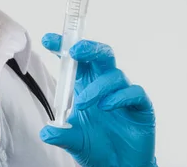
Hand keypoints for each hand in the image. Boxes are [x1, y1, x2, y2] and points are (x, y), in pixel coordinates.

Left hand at [39, 34, 156, 166]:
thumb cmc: (96, 148)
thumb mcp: (73, 141)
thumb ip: (61, 134)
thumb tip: (46, 132)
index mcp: (85, 85)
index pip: (75, 60)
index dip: (64, 47)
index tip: (48, 40)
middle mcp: (104, 84)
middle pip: (100, 55)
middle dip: (88, 48)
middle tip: (75, 51)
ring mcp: (123, 93)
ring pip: (114, 75)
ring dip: (97, 87)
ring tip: (83, 103)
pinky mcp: (141, 106)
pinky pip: (133, 92)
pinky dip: (119, 97)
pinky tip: (107, 106)